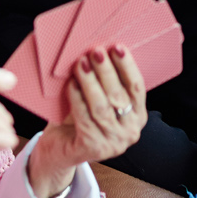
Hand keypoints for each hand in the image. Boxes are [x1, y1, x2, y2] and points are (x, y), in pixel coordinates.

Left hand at [27, 44, 147, 197]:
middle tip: (95, 51)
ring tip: (80, 63)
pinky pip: (84, 118)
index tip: (117, 47)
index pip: (136, 87)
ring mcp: (113, 143)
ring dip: (90, 82)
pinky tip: (71, 84)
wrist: (59, 151)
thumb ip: (104, 82)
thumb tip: (99, 50)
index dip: (127, 66)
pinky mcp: (93, 149)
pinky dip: (77, 98)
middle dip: (106, 71)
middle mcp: (130, 132)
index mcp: (137, 116)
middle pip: (118, 95)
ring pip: (101, 107)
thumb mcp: (98, 100)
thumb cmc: (79, 119)